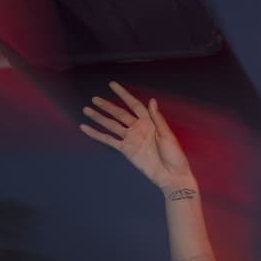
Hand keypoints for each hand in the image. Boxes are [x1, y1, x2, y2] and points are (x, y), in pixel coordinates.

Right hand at [81, 82, 195, 195]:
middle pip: (119, 114)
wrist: (171, 175)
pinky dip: (97, 134)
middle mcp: (138, 128)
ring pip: (111, 125)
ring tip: (86, 110)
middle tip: (94, 99)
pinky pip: (109, 140)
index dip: (123, 94)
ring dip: (99, 118)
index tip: (112, 85)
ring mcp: (131, 139)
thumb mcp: (167, 135)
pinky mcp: (126, 150)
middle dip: (107, 106)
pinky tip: (86, 128)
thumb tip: (151, 100)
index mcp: (150, 122)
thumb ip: (157, 118)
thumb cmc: (174, 155)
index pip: (134, 105)